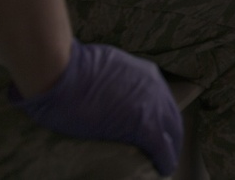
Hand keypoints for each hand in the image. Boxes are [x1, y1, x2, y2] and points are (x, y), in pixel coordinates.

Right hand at [10, 39, 182, 175]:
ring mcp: (152, 106)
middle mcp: (156, 88)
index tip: (159, 129)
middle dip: (170, 134)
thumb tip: (111, 91)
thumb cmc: (72, 68)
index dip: (161, 117)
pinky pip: (161, 147)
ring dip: (169, 147)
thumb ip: (117, 80)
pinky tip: (164, 168)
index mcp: (146, 74)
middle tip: (165, 149)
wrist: (63, 74)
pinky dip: (165, 159)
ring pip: (171, 131)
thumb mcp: (106, 67)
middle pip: (172, 116)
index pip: (162, 100)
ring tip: (163, 161)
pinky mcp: (143, 126)